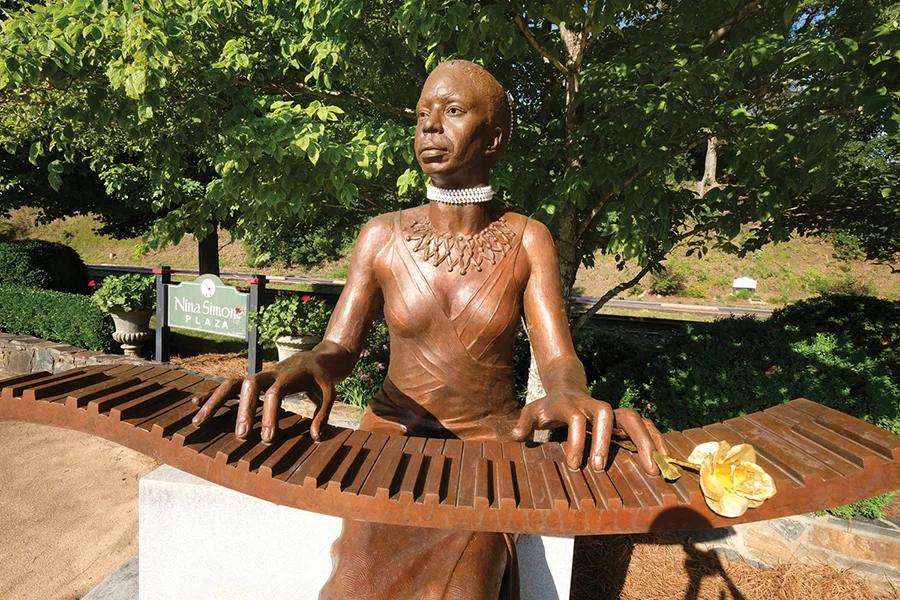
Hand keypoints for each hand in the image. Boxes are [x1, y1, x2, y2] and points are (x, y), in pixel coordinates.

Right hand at [190, 353, 335, 443]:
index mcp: (289, 376)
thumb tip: (315, 437)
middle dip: (242, 410)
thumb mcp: (330, 393)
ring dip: (214, 401)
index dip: (270, 415)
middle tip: (241, 436)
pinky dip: (212, 394)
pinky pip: (228, 386)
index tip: (268, 438)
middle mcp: (270, 373)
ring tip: (198, 422)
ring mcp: (258, 376)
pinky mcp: (252, 380)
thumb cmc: (323, 378)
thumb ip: (323, 414)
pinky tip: (196, 404)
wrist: (316, 358)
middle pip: (250, 385)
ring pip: (232, 384)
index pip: (275, 393)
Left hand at [511, 393, 666, 474]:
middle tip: (601, 467)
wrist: (566, 389)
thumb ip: (524, 423)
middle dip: (606, 440)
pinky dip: (656, 439)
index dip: (575, 440)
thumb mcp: (532, 412)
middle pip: (606, 413)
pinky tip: (664, 458)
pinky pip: (644, 425)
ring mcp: (610, 411)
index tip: (573, 465)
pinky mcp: (622, 419)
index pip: (575, 418)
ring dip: (643, 441)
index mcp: (569, 404)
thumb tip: (515, 436)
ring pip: (631, 418)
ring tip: (652, 468)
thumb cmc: (548, 407)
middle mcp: (592, 405)